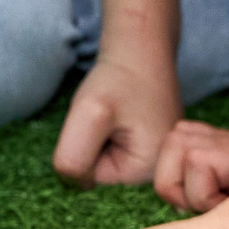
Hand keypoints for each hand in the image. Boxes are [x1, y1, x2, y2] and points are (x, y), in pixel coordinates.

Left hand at [52, 54, 182, 188]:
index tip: (103, 118)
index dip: (84, 146)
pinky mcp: (147, 140)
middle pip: (98, 170)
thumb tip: (72, 183)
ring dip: (97, 133)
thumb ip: (73, 157)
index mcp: (148, 173)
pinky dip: (105, 126)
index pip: (92, 177)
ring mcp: (153, 155)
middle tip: (106, 113)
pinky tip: (120, 108)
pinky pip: (110, 143)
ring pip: (101, 156)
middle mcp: (156, 170)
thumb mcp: (89, 115)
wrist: (141, 45)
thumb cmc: (119, 78)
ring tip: (114, 109)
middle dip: (91, 142)